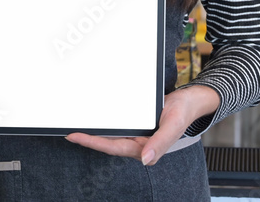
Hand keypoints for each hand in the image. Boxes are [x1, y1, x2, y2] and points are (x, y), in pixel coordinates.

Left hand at [65, 85, 219, 165]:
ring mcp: (137, 134)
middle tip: (68, 131)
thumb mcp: (173, 126)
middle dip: (88, 138)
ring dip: (96, 131)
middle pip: (107, 142)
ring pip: (112, 134)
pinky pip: (118, 125)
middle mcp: (138, 142)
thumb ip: (160, 143)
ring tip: (77, 125)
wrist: (191, 101)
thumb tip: (145, 160)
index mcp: (144, 147)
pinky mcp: (138, 125)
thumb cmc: (183, 113)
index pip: (112, 147)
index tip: (75, 136)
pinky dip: (106, 122)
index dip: (93, 142)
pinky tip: (98, 118)